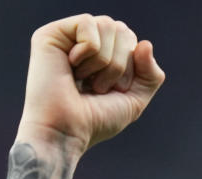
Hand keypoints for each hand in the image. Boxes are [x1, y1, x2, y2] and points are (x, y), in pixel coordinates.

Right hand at [17, 14, 164, 153]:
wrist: (66, 131)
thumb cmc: (95, 120)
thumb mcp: (134, 100)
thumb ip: (150, 74)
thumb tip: (146, 43)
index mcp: (102, 55)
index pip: (132, 41)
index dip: (131, 67)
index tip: (113, 90)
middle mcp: (84, 43)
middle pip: (122, 30)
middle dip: (119, 64)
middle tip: (98, 87)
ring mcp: (67, 38)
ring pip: (107, 25)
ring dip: (104, 61)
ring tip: (86, 80)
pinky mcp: (51, 34)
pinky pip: (88, 24)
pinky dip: (89, 51)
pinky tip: (71, 67)